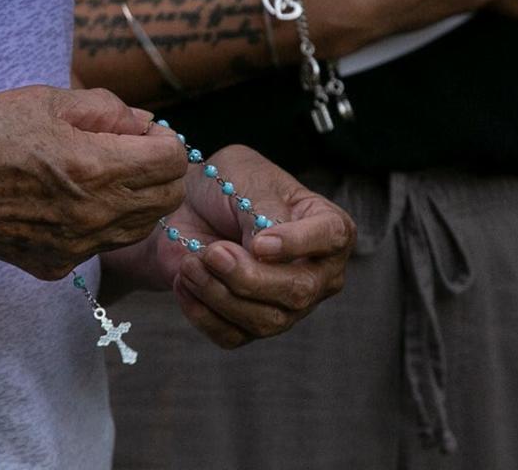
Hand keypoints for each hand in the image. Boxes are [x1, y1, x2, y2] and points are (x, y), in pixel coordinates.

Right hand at [0, 86, 187, 279]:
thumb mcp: (46, 100)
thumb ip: (106, 108)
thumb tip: (143, 122)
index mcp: (95, 167)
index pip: (171, 160)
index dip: (164, 138)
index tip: (141, 130)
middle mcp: (95, 214)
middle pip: (167, 198)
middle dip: (161, 169)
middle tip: (131, 150)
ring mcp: (78, 245)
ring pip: (142, 226)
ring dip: (139, 197)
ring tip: (105, 174)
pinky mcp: (60, 264)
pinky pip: (104, 244)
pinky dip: (104, 221)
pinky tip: (73, 201)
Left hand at [105, 144, 353, 348]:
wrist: (186, 208)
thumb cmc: (225, 186)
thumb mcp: (246, 182)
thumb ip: (263, 214)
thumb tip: (264, 257)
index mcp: (328, 228)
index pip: (332, 237)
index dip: (297, 244)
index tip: (258, 242)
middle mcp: (317, 274)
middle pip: (298, 292)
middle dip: (248, 276)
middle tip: (212, 252)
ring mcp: (287, 306)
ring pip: (264, 320)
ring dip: (218, 293)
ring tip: (192, 263)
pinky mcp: (250, 326)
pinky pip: (232, 335)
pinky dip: (202, 312)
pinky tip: (185, 280)